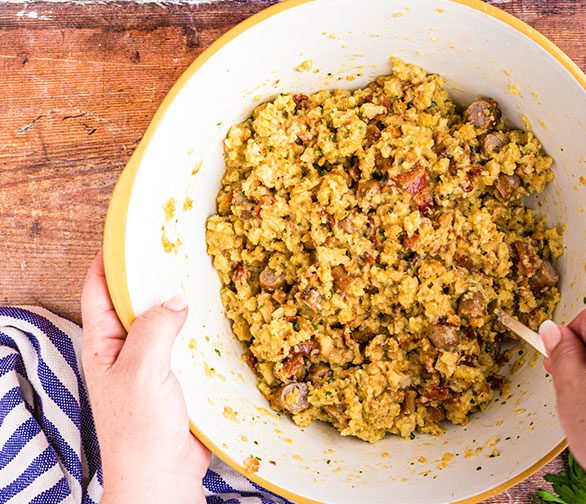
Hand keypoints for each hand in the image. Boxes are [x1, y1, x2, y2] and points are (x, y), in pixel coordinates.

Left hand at [81, 251, 209, 502]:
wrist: (162, 475)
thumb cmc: (139, 427)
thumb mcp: (142, 370)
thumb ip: (157, 329)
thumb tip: (176, 298)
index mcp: (103, 344)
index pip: (98, 290)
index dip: (110, 261)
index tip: (130, 236)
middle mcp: (125, 351)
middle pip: (136, 303)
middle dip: (154, 278)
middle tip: (180, 251)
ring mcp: (152, 366)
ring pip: (166, 323)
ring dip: (183, 305)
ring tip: (205, 278)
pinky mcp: (178, 380)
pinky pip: (188, 346)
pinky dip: (202, 331)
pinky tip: (220, 320)